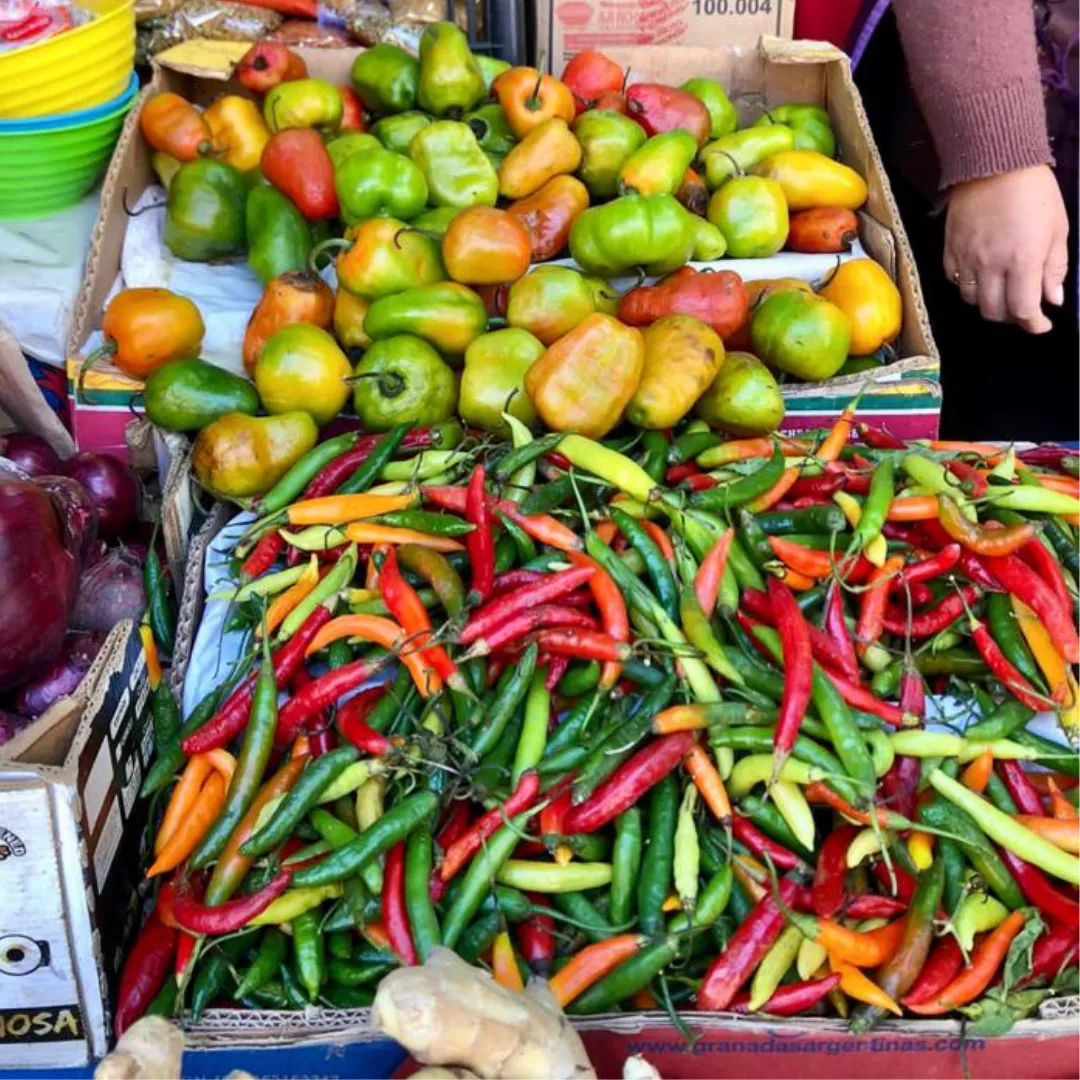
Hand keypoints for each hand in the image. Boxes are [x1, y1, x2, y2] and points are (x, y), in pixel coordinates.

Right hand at [943, 165, 1068, 333]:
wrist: (993, 163)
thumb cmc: (1032, 191)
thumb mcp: (1057, 228)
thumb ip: (1054, 267)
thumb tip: (1053, 298)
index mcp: (1022, 260)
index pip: (1024, 309)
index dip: (1034, 324)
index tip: (1041, 325)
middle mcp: (991, 266)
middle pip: (995, 312)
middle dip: (1011, 317)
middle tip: (1023, 307)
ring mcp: (966, 260)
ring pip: (973, 301)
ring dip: (989, 304)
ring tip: (1002, 293)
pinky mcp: (950, 252)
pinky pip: (956, 282)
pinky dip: (969, 287)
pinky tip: (981, 277)